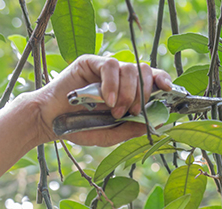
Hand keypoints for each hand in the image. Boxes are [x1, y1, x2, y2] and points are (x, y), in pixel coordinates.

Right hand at [31, 55, 172, 147]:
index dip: (163, 81)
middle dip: (144, 93)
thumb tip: (158, 123)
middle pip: (145, 71)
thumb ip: (133, 128)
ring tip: (116, 110)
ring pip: (130, 68)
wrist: (51, 122)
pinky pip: (110, 66)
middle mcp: (119, 78)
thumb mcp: (112, 133)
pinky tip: (108, 100)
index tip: (169, 91)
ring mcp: (105, 69)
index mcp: (128, 91)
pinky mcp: (90, 62)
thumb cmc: (80, 127)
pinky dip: (113, 84)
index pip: (152, 79)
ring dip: (128, 92)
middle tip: (134, 111)